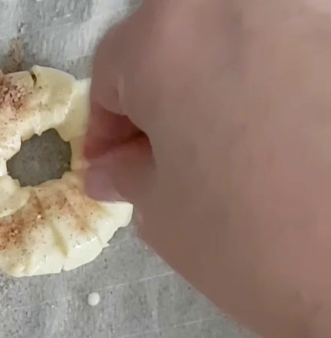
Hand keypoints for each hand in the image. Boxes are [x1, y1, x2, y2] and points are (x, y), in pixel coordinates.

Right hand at [84, 0, 330, 337]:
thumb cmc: (247, 241)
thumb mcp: (163, 216)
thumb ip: (130, 175)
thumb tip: (116, 165)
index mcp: (167, 38)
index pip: (112, 69)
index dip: (107, 128)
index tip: (113, 169)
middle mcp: (235, 2)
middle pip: (178, 40)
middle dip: (164, 97)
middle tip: (166, 162)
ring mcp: (303, 11)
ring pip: (241, 41)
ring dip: (225, 87)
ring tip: (233, 154)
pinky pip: (296, 54)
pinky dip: (282, 86)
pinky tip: (286, 142)